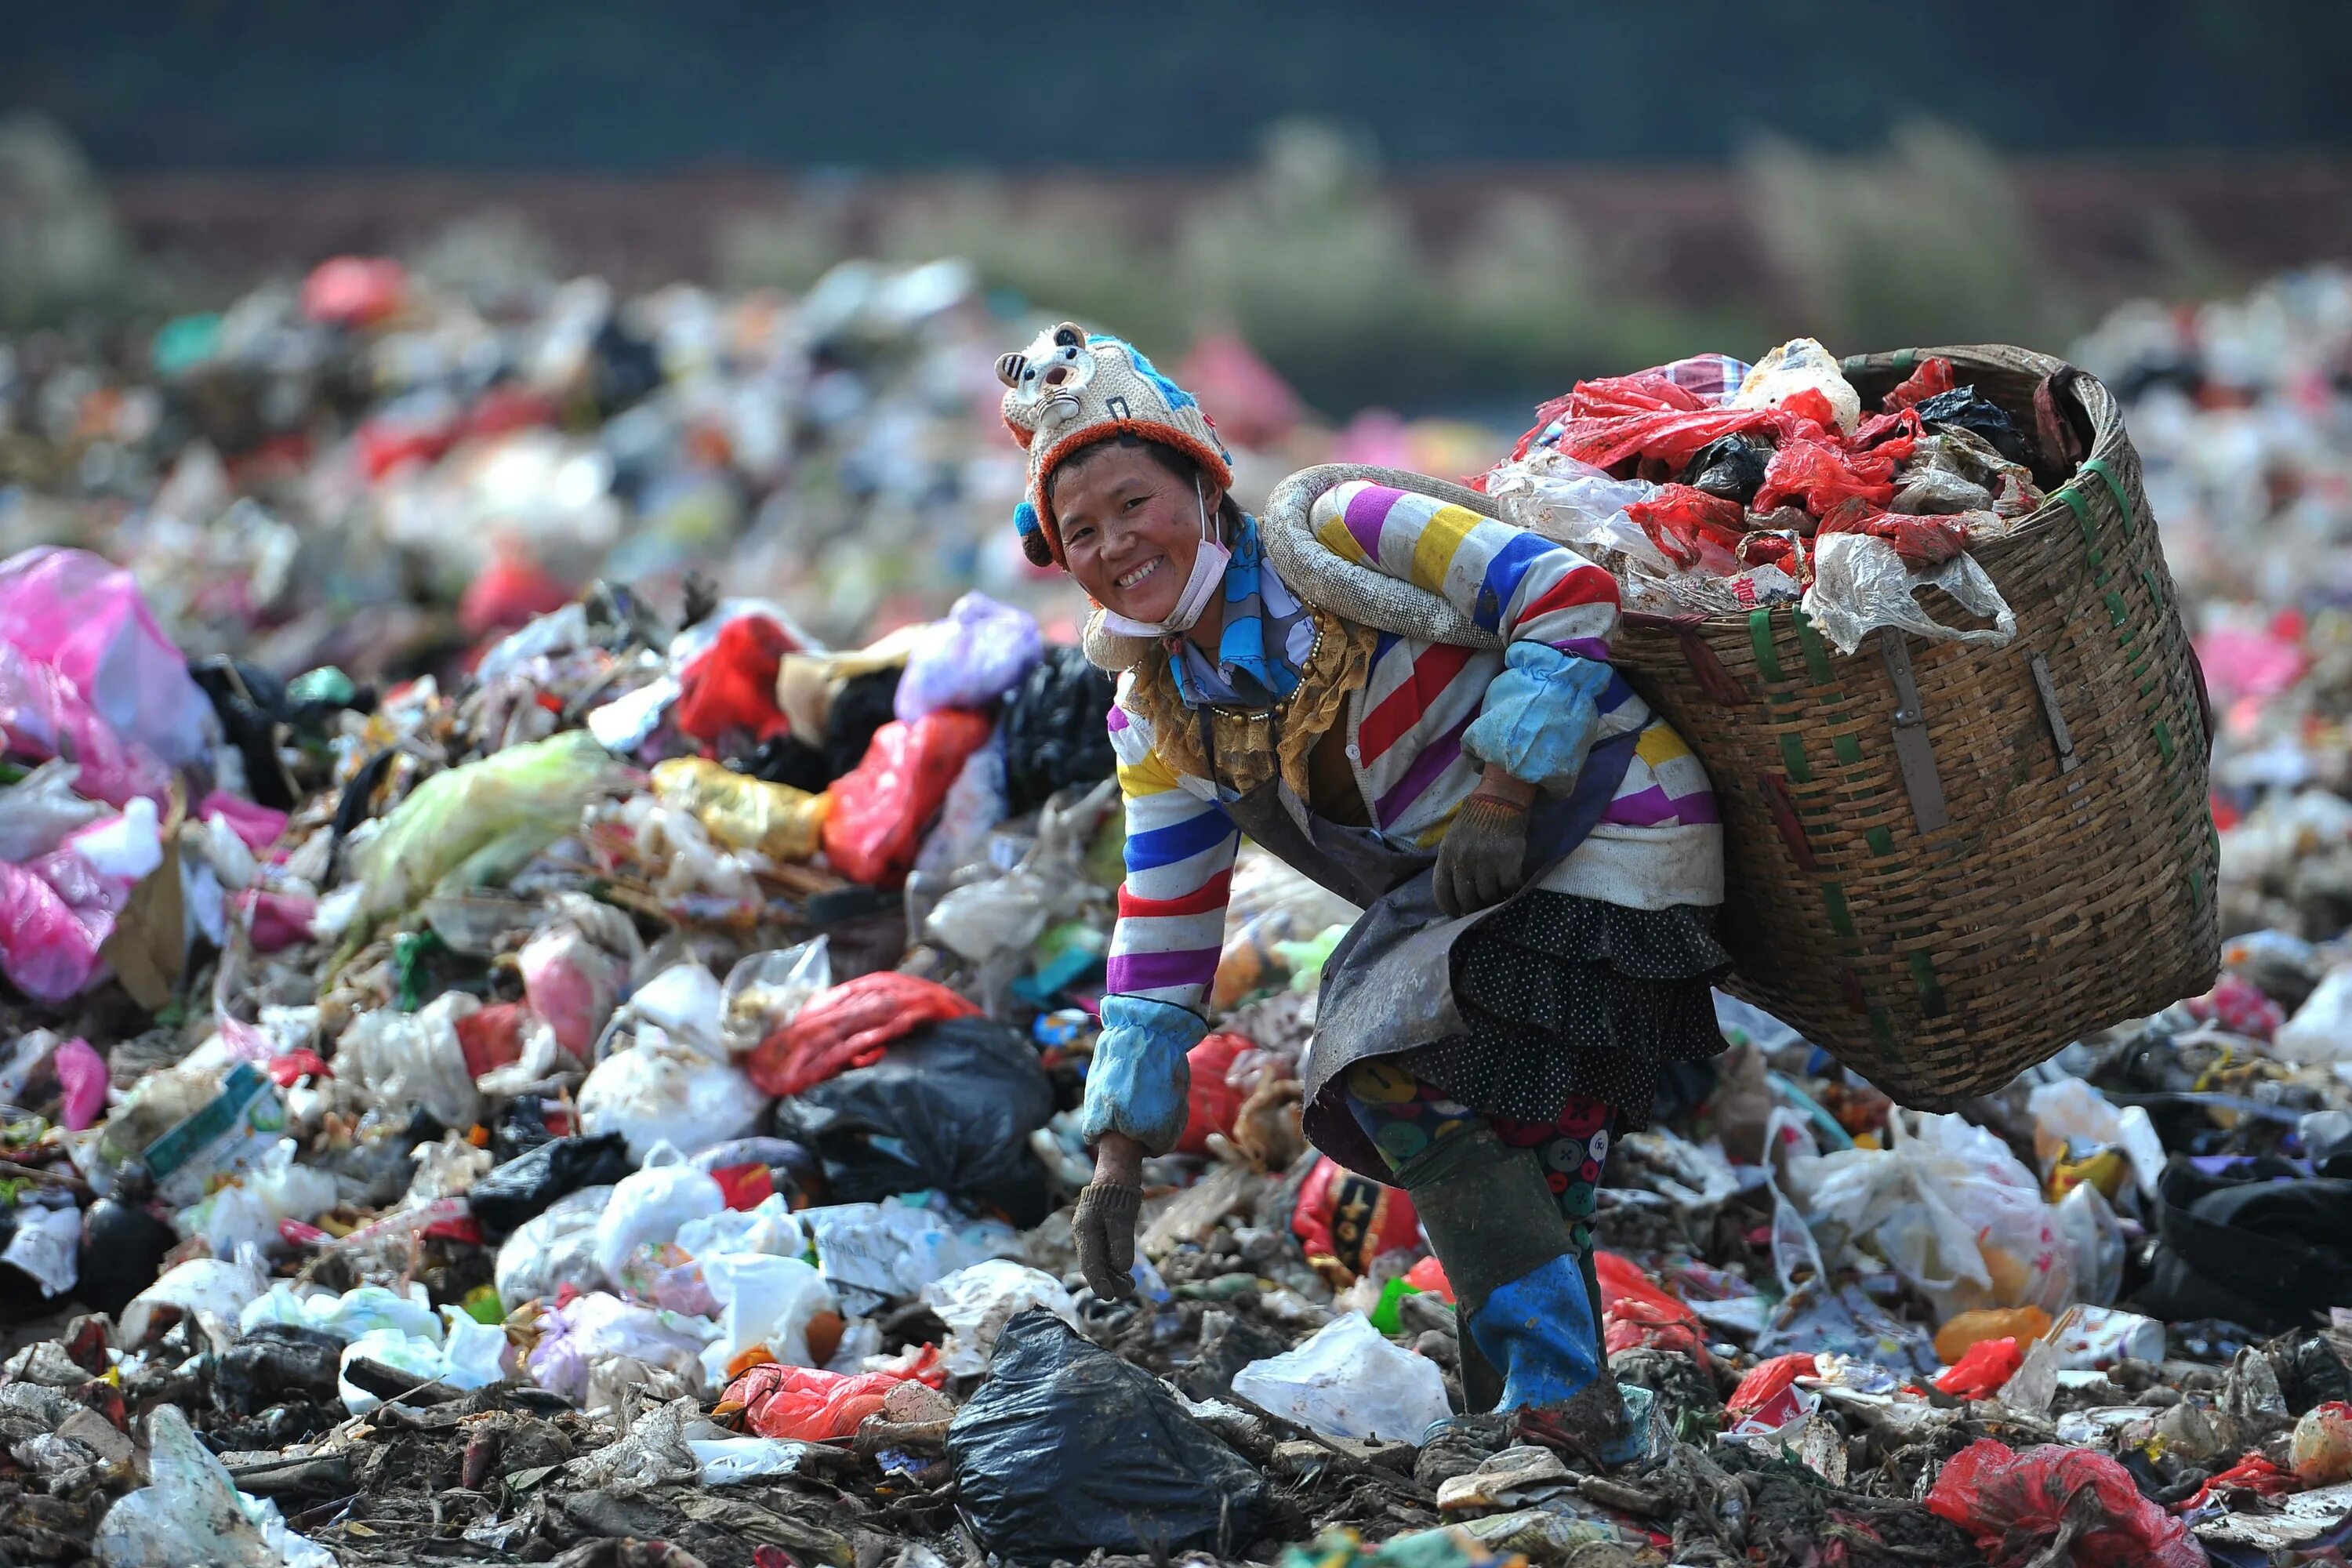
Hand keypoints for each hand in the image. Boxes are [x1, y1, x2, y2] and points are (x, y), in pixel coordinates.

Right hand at [1073, 1132, 1144, 1298]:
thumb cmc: (1119, 1191)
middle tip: (1129, 1290)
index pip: (1090, 1264)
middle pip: (1094, 1265)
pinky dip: (1114, 1263)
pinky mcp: (1099, 1230)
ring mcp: (1090, 1232)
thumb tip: (1123, 1268)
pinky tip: (1126, 1271)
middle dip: (1110, 1281)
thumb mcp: (1123, 1217)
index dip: (1100, 1283)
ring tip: (1131, 1284)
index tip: (1111, 1296)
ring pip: (1099, 1260)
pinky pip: (1103, 1252)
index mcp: (1085, 1230)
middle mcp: (1084, 1233)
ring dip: (1114, 1274)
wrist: (1117, 1169)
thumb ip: (1121, 1242)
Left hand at [1433, 770, 1533, 917]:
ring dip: (1492, 900)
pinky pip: (1508, 888)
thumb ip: (1452, 864)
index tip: (1455, 914)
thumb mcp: (1453, 839)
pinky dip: (1510, 891)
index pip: (1442, 891)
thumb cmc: (1475, 821)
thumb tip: (1455, 893)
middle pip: (1466, 899)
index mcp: (1447, 856)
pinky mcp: (1508, 864)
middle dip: (1472, 907)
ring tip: (1496, 897)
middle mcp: (1463, 862)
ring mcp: (1486, 864)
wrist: (1500, 800)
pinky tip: (1511, 888)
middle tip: (1479, 908)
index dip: (1449, 907)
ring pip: (1487, 897)